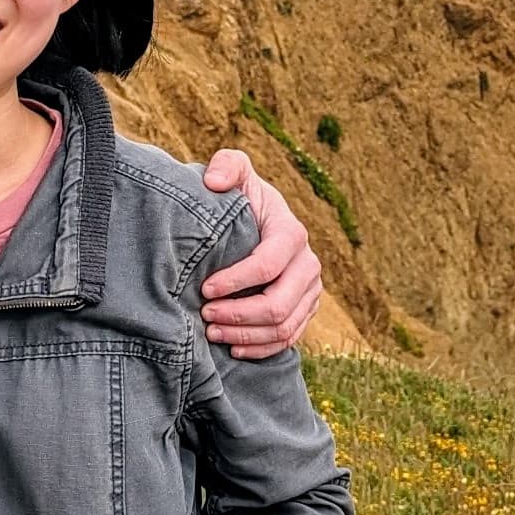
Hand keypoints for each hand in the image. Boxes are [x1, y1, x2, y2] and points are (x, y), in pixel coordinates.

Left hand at [197, 150, 325, 357]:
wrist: (258, 222)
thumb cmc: (241, 198)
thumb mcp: (235, 172)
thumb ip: (227, 165)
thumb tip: (215, 181)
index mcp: (291, 233)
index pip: (268, 265)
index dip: (236, 281)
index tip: (204, 289)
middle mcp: (308, 264)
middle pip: (279, 304)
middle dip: (240, 315)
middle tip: (205, 316)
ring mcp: (310, 291)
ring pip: (284, 326)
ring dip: (247, 336)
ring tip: (212, 332)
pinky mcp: (305, 310)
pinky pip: (289, 339)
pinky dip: (261, 348)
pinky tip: (234, 348)